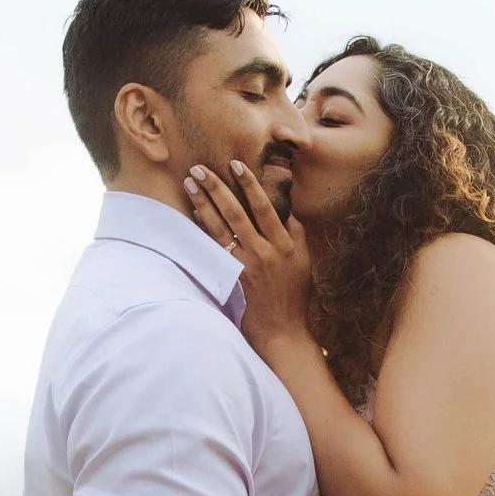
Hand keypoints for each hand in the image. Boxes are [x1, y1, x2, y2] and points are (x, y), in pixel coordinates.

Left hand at [184, 158, 315, 348]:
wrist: (282, 331)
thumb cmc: (294, 296)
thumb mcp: (303, 261)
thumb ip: (295, 233)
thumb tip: (286, 208)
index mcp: (285, 245)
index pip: (265, 207)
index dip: (250, 184)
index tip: (236, 164)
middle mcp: (265, 253)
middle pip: (237, 213)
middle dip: (217, 187)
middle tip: (200, 168)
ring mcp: (247, 266)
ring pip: (222, 228)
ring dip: (204, 203)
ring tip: (191, 183)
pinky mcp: (232, 279)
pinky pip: (214, 248)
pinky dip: (204, 229)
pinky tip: (194, 214)